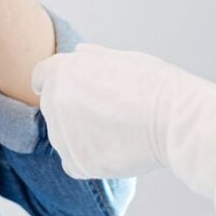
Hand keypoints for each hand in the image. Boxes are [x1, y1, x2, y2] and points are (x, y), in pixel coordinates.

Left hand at [32, 43, 215, 205]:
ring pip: (61, 135)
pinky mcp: (77, 162)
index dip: (54, 82)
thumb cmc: (153, 84)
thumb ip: (92, 58)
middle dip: (69, 107)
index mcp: (64, 69)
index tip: (68, 90)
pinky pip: (72, 160)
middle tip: (102, 111)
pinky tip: (111, 146)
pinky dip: (87, 156)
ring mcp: (65, 133)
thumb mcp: (122, 58)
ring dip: (77, 133)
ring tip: (112, 128)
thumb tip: (78, 53)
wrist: (174, 120)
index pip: (41, 76)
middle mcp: (57, 100)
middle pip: (51, 106)